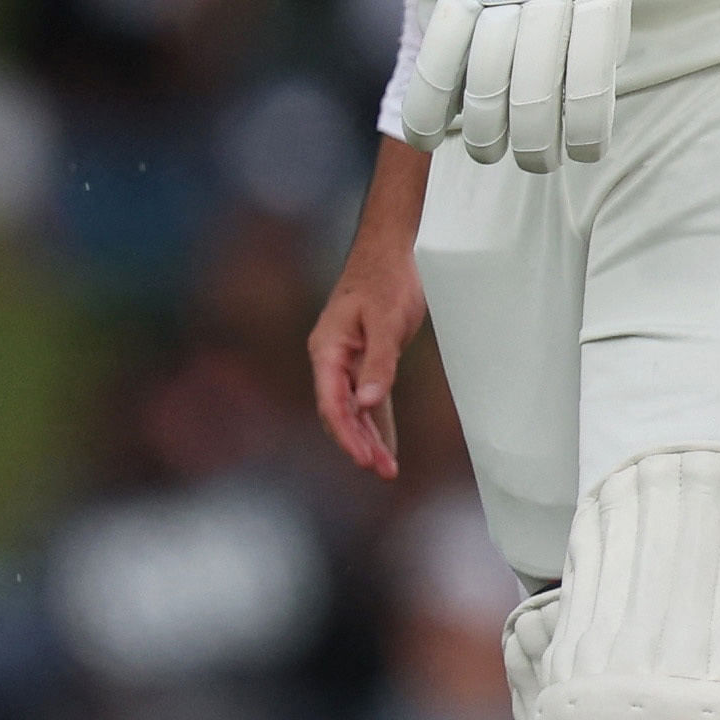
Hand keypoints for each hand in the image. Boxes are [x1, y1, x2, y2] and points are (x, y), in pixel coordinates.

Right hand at [310, 139, 429, 476]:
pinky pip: (369, 399)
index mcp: (327, 350)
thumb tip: (368, 403)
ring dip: (369, 438)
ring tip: (387, 470)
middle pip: (340, 412)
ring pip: (354, 409)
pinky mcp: (366, 359)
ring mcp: (347, 361)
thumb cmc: (387, 278)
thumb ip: (379, 362)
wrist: (392, 248)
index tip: (366, 459)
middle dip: (359, 444)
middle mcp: (331, 359)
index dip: (348, 434)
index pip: (332, 403)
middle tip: (383, 471)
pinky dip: (377, 421)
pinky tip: (386, 447)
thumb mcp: (388, 319)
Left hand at [401, 0, 719, 168]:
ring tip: (537, 161)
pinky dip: (589, 114)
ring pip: (539, 80)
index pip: (444, 51)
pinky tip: (587, 148)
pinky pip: (596, 63)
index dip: (430, 103)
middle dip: (491, 131)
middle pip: (492, 78)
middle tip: (496, 156)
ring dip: (535, 135)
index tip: (424, 140)